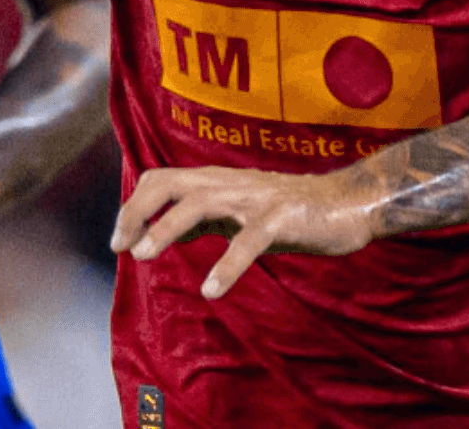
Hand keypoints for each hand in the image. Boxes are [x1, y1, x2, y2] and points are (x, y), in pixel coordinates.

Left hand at [109, 166, 373, 300]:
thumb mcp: (239, 213)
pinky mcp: (282, 219)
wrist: (350, 203)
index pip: (160, 179)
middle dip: (137, 211)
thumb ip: (204, 220)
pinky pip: (248, 242)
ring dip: (167, 229)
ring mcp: (255, 199)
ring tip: (144, 257)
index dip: (134, 206)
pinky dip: (227, 266)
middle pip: (168, 183)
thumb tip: (163, 235)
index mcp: (216, 181)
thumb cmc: (292, 211)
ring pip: (199, 204)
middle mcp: (229, 183)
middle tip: (120, 247)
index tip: (119, 240)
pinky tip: (211, 290)